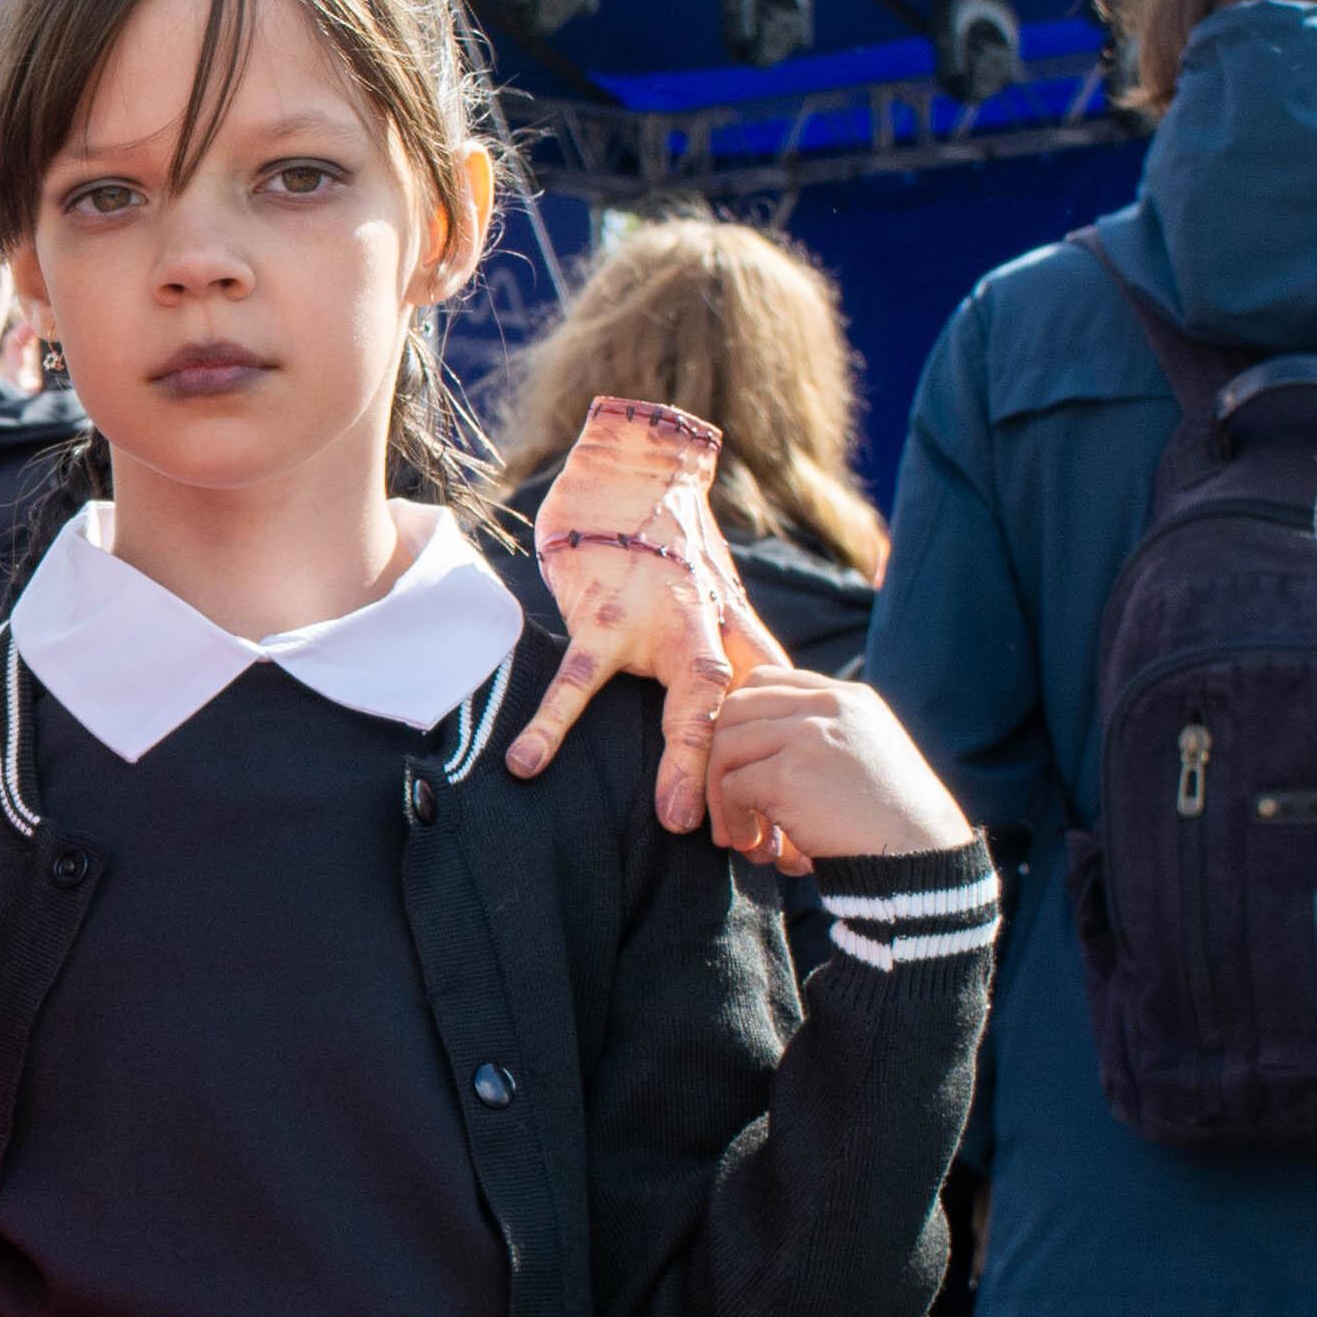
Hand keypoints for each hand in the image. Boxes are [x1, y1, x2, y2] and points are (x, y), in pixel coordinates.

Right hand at [507, 397, 790, 830]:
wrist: (628, 471)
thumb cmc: (663, 551)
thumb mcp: (708, 606)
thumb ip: (720, 663)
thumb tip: (723, 742)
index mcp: (738, 636)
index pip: (773, 713)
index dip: (785, 774)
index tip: (790, 842)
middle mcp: (715, 630)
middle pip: (751, 714)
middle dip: (756, 777)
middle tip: (755, 845)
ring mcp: (663, 621)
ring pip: (690, 696)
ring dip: (687, 756)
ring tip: (674, 821)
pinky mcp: (605, 613)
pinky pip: (580, 675)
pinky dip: (554, 720)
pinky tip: (526, 761)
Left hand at [702, 673, 981, 868]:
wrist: (920, 856)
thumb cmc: (895, 819)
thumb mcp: (869, 753)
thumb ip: (827, 735)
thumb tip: (765, 745)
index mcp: (848, 698)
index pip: (768, 680)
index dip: (742, 719)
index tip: (740, 760)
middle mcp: (827, 707)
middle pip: (737, 707)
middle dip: (720, 754)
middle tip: (726, 797)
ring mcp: (806, 736)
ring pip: (726, 746)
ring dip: (721, 792)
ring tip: (739, 832)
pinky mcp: (787, 775)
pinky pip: (733, 786)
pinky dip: (732, 817)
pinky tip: (753, 843)